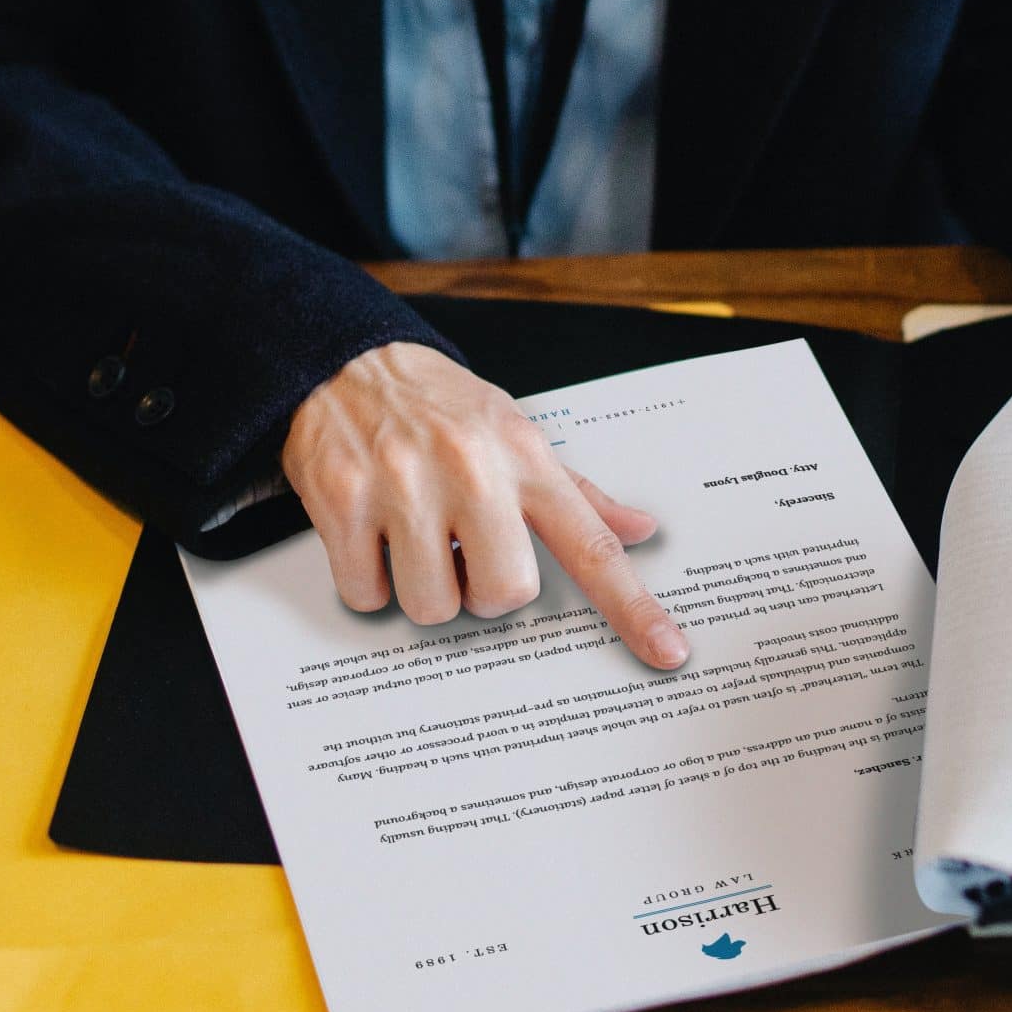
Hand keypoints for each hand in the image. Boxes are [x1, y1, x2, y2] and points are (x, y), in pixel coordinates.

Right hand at [281, 342, 688, 669]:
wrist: (345, 359)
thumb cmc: (439, 405)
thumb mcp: (516, 432)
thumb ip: (576, 493)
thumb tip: (641, 529)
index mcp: (525, 459)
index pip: (592, 546)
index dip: (633, 608)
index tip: (668, 652)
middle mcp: (471, 470)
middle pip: (505, 593)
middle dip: (484, 593)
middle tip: (466, 556)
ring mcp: (404, 486)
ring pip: (433, 604)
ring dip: (424, 589)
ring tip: (414, 541)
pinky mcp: (344, 502)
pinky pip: (367, 594)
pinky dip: (368, 582)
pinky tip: (372, 538)